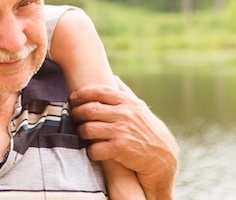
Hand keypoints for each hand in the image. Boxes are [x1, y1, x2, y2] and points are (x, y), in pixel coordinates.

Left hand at [70, 81, 178, 199]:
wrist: (163, 157)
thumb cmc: (147, 130)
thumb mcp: (139, 108)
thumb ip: (125, 93)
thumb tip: (113, 77)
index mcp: (128, 102)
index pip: (99, 92)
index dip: (82, 93)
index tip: (73, 97)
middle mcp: (125, 114)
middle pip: (89, 110)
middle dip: (76, 113)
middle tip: (73, 117)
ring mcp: (122, 131)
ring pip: (88, 129)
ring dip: (81, 132)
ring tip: (82, 133)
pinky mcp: (120, 149)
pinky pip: (94, 149)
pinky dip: (91, 151)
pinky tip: (93, 150)